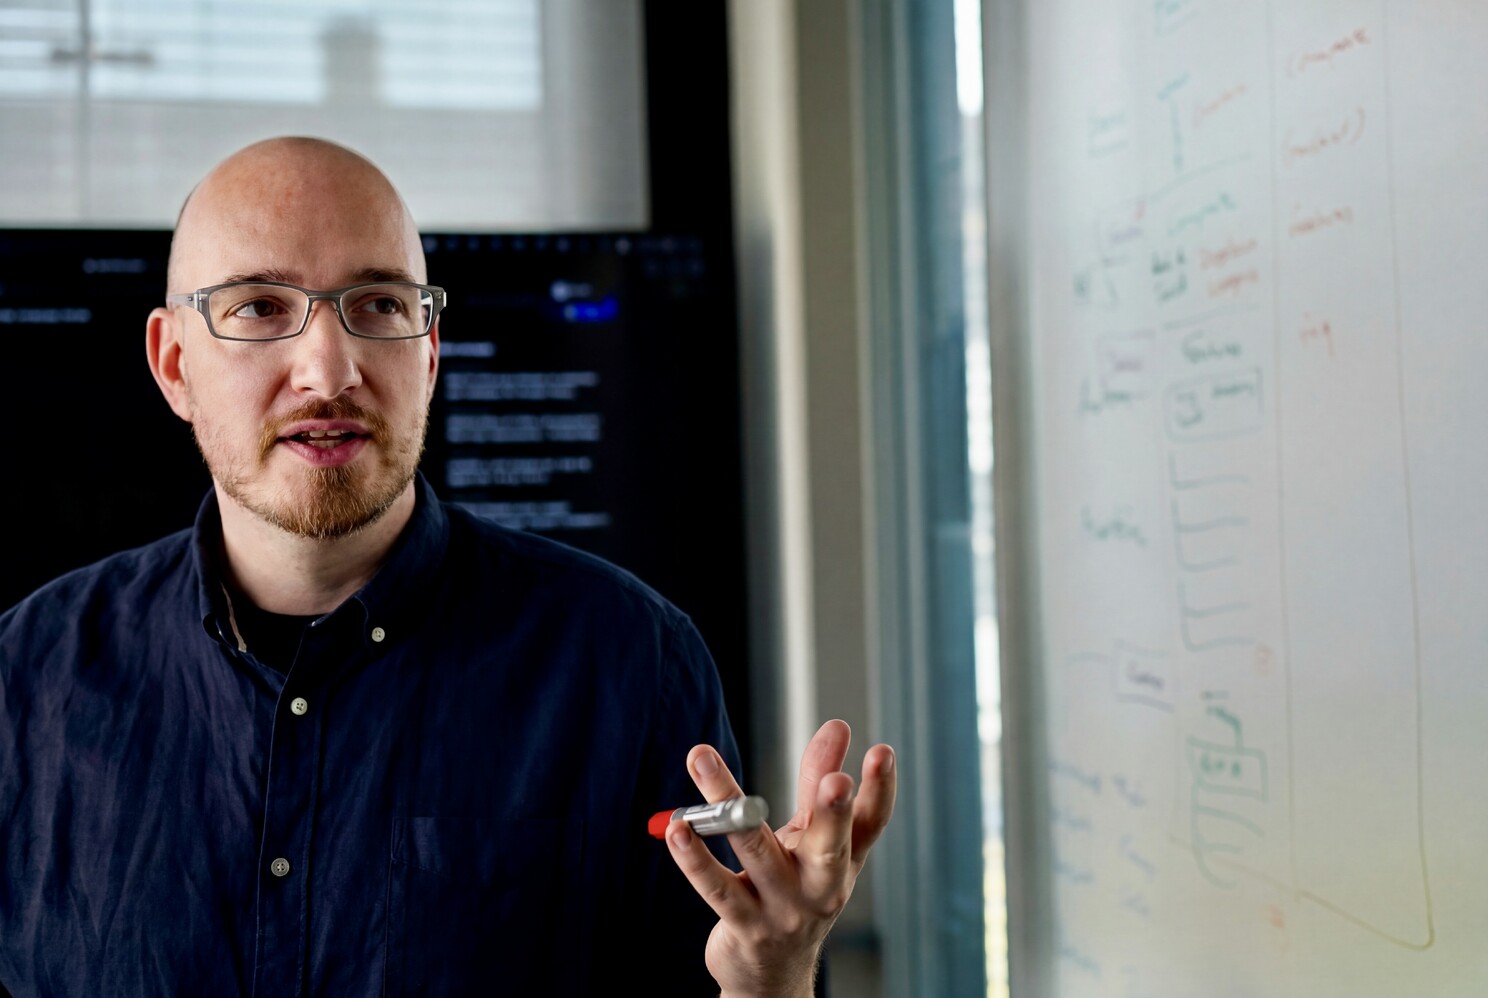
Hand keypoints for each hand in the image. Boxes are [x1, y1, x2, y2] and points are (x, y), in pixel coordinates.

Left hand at [664, 719, 896, 996]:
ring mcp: (784, 909)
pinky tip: (679, 827)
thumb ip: (817, 782)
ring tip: (702, 757)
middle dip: (833, 813)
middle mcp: (821, 887)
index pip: (869, 824)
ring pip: (757, 852)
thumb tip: (838, 727)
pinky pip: (717, 887)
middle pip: (831, 847)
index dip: (880, 789)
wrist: (772, 978)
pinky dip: (695, 857)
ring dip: (729, 804)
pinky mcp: (745, 926)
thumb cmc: (795, 891)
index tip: (883, 751)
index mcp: (843, 861)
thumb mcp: (812, 841)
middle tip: (836, 781)